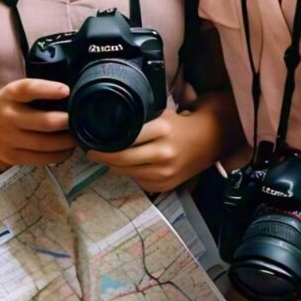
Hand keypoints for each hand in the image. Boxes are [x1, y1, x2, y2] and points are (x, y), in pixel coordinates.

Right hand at [0, 79, 76, 168]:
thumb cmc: (4, 105)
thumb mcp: (14, 92)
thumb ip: (36, 92)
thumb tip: (72, 94)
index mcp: (11, 95)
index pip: (28, 89)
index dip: (48, 90)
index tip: (66, 90)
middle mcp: (9, 117)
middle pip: (44, 123)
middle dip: (67, 122)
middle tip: (83, 120)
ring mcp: (10, 140)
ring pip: (45, 145)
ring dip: (67, 142)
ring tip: (79, 136)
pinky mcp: (13, 157)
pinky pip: (40, 160)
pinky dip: (59, 155)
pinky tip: (68, 150)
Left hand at [87, 107, 219, 192]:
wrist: (209, 141)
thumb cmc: (180, 125)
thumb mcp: (162, 115)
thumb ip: (140, 122)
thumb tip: (110, 127)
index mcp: (162, 130)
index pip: (126, 138)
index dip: (105, 143)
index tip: (92, 141)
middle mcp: (163, 152)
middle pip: (122, 159)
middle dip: (102, 157)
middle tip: (91, 152)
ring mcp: (165, 172)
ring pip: (127, 172)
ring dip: (114, 166)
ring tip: (107, 158)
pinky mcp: (165, 185)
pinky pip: (138, 181)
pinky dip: (131, 174)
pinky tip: (128, 166)